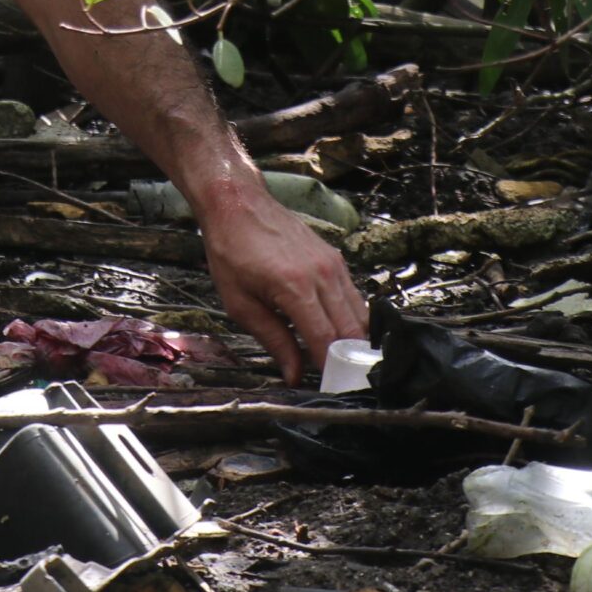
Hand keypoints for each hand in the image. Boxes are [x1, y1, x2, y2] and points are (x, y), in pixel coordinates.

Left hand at [194, 175, 367, 383]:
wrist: (236, 201)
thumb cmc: (230, 249)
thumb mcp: (239, 303)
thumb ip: (273, 340)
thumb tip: (295, 375)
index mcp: (295, 288)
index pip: (326, 342)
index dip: (331, 371)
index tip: (330, 390)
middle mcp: (322, 275)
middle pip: (352, 332)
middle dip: (349, 362)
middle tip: (340, 382)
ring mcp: (333, 264)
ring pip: (361, 315)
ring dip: (354, 341)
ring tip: (342, 363)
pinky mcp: (335, 258)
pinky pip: (354, 297)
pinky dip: (352, 318)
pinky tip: (339, 333)